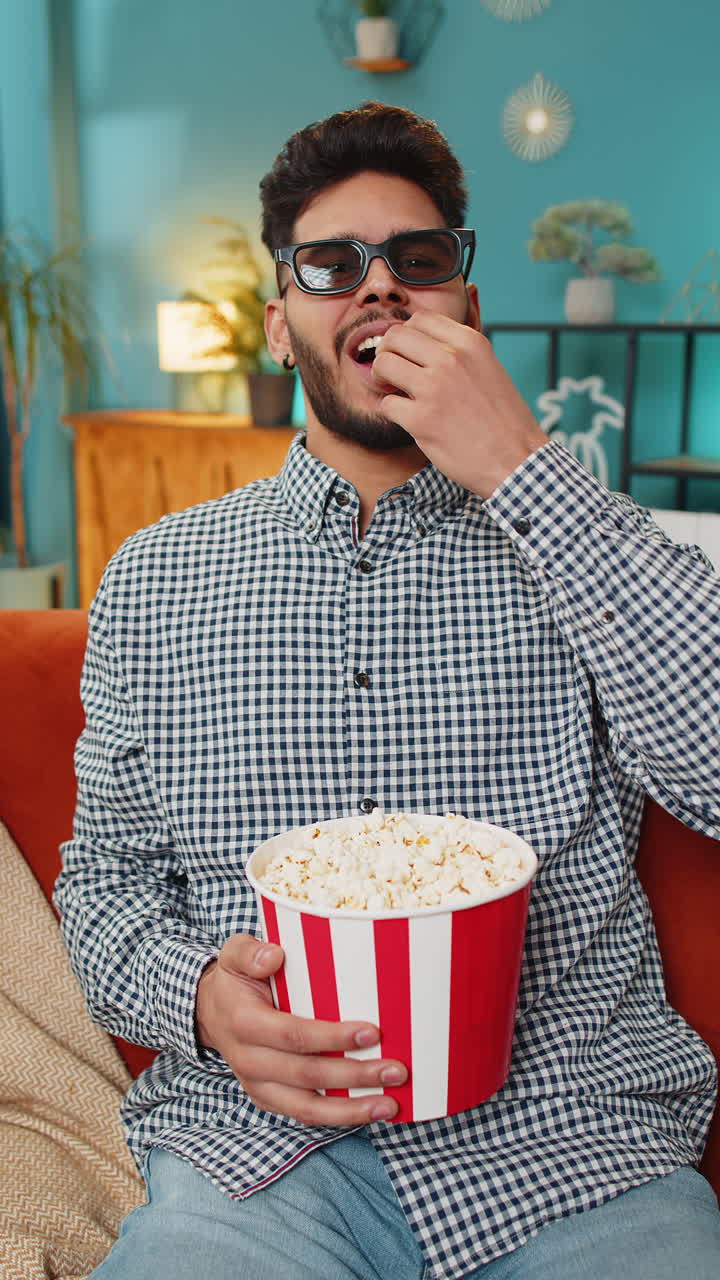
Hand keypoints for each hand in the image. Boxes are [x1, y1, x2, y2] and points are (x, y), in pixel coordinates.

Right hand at [195, 933, 406, 1125]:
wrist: (212, 1012)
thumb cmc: (236, 979)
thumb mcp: (234, 955)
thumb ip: (249, 952)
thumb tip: (274, 956)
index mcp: (244, 1024)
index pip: (294, 1036)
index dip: (333, 1038)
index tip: (373, 1033)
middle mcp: (250, 1061)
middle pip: (308, 1076)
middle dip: (355, 1076)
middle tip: (397, 1070)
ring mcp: (259, 1086)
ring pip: (308, 1108)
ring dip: (352, 1110)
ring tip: (390, 1106)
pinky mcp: (269, 1099)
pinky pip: (305, 1116)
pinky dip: (339, 1118)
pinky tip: (370, 1111)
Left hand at [372, 310, 547, 498]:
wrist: (518, 460)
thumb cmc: (503, 420)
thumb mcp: (489, 367)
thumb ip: (458, 352)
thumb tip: (420, 344)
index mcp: (469, 342)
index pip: (419, 319)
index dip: (407, 336)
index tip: (408, 354)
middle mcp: (451, 358)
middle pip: (395, 337)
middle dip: (387, 353)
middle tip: (393, 373)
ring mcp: (434, 388)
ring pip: (383, 364)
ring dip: (382, 379)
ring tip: (395, 393)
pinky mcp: (421, 420)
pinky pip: (386, 404)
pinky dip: (392, 412)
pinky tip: (407, 419)